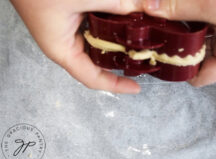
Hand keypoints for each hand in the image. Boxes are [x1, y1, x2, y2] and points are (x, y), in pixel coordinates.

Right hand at [10, 0, 141, 92]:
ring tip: (141, 42)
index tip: (137, 87)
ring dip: (118, 42)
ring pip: (99, 44)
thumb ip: (116, 4)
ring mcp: (69, 31)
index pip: (93, 78)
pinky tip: (126, 22)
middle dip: (122, 62)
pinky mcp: (72, 18)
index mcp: (63, 50)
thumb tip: (147, 9)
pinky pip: (95, 29)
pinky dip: (111, 27)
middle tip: (146, 59)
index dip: (116, 86)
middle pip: (99, 63)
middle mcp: (66, 45)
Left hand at [143, 0, 215, 86]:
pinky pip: (201, 29)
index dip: (176, 68)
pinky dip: (190, 22)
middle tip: (154, 34)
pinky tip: (177, 14)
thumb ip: (178, 8)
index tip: (158, 53)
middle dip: (175, 46)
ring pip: (195, 42)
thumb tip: (148, 9)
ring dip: (181, 32)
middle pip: (193, 59)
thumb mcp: (211, 5)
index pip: (196, 76)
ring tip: (161, 24)